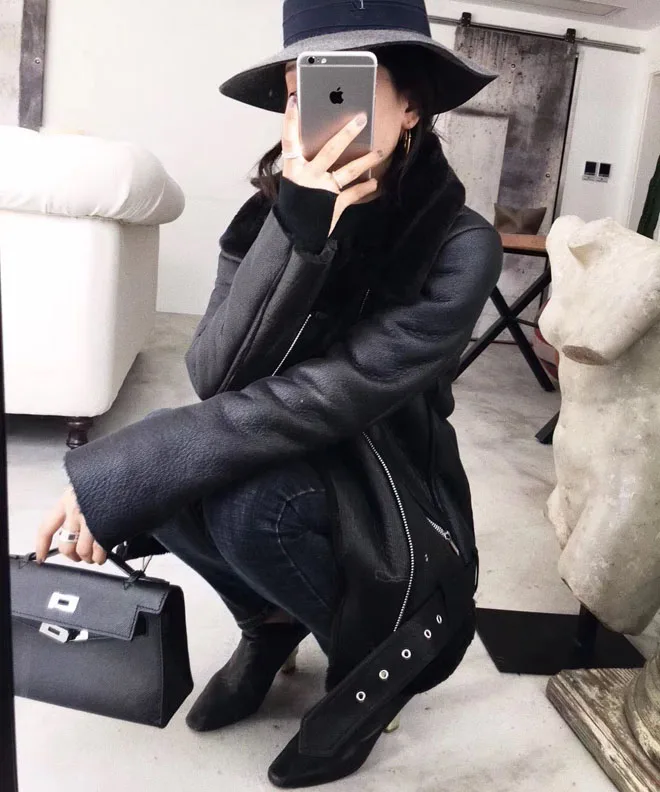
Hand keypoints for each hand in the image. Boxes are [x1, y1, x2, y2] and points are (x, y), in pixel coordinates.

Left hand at [36, 484, 106, 564]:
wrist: (132, 475)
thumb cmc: (112, 478)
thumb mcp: (87, 486)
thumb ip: (78, 504)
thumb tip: (74, 525)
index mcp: (68, 499)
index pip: (47, 528)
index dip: (42, 545)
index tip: (41, 557)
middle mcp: (76, 511)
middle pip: (66, 545)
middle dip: (73, 555)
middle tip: (79, 556)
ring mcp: (91, 521)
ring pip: (83, 551)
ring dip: (89, 557)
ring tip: (95, 556)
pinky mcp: (105, 529)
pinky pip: (98, 551)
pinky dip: (100, 557)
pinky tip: (104, 554)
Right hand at [282, 94, 382, 234]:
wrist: (295, 231)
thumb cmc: (295, 201)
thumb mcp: (293, 179)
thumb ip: (303, 161)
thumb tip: (317, 142)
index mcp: (293, 168)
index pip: (290, 139)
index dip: (291, 120)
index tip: (295, 100)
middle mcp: (308, 176)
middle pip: (329, 151)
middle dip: (346, 134)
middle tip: (361, 118)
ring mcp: (322, 190)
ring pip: (347, 172)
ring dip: (366, 160)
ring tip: (380, 151)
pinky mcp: (334, 204)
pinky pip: (353, 194)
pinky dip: (365, 188)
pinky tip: (375, 182)